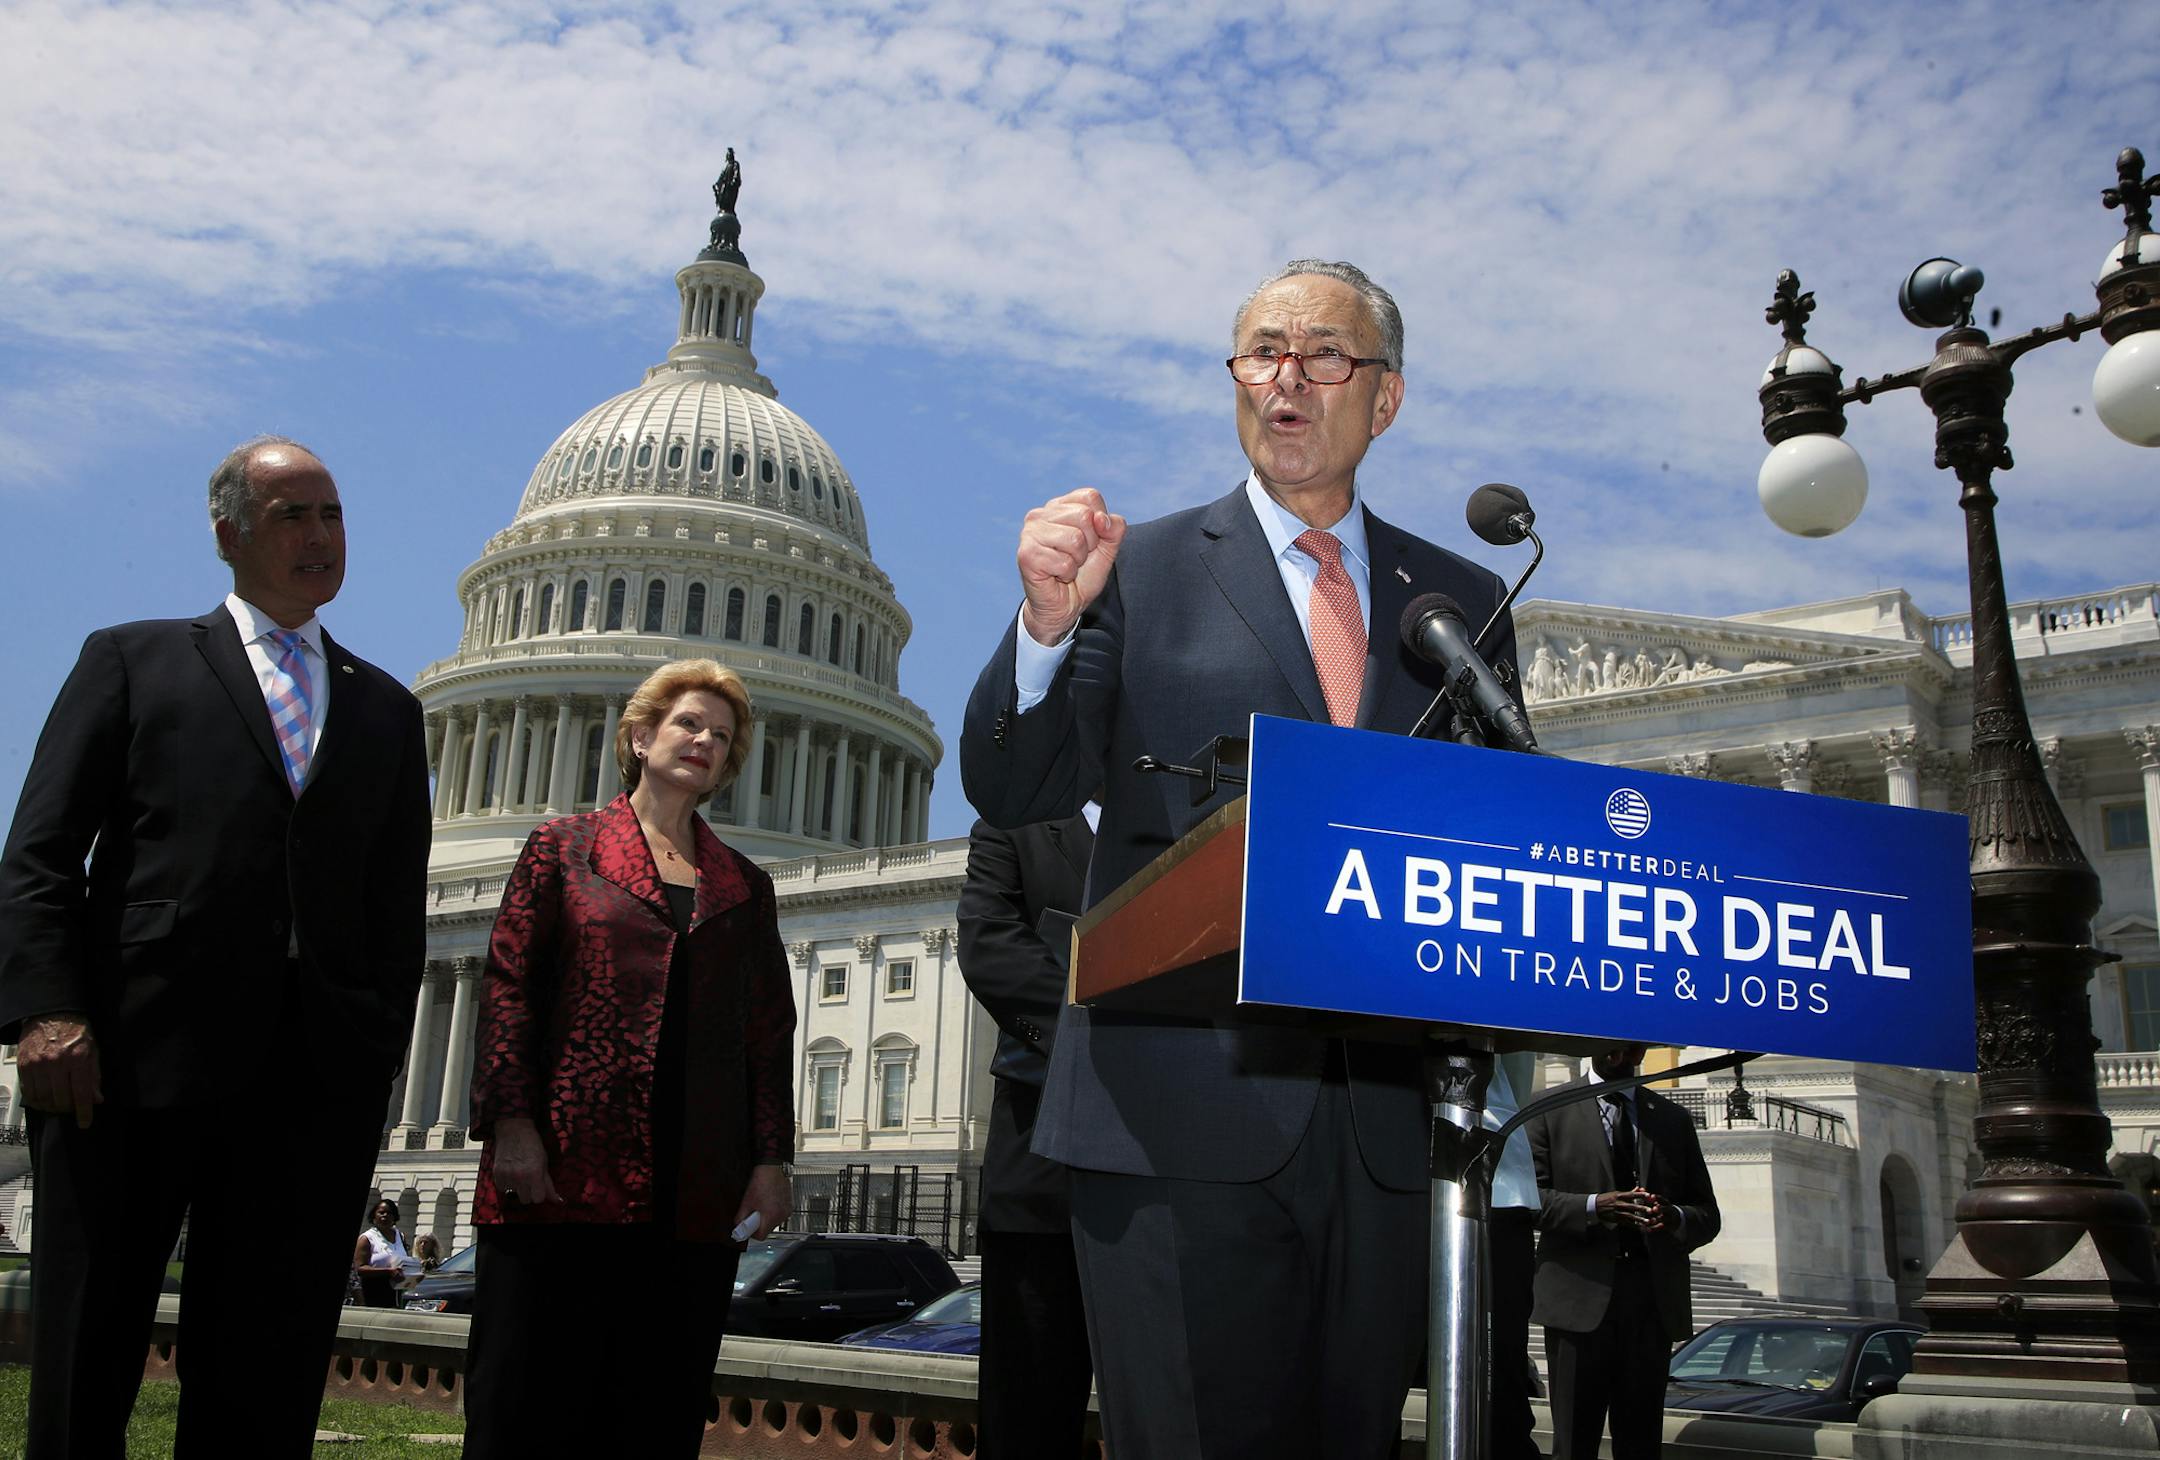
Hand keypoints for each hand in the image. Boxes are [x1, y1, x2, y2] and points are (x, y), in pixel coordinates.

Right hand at [18, 1013, 100, 1127]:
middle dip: (67, 1109)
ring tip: (57, 1104)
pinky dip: (36, 1100)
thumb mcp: (93, 1051)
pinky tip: (43, 1098)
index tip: (84, 1123)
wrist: (51, 1014)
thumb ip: (94, 1076)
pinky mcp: (24, 1065)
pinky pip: (28, 1091)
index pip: (81, 1093)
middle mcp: (57, 1062)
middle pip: (60, 1099)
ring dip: (51, 1107)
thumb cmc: (75, 1032)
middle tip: (71, 1108)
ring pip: (43, 1098)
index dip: (83, 1112)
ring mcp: (38, 1064)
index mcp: (78, 1058)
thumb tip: (96, 1099)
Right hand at [488, 1117, 561, 1205]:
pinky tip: (510, 1172)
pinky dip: (506, 1183)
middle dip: (529, 1192)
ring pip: (513, 1195)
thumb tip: (558, 1201)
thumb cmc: (532, 1145)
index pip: (538, 1199)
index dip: (540, 1194)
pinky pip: (502, 1189)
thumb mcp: (545, 1163)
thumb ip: (549, 1184)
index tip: (539, 1187)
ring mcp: (507, 1176)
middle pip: (525, 1200)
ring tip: (519, 1173)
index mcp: (535, 1174)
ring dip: (517, 1188)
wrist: (515, 1130)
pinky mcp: (496, 1174)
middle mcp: (520, 1177)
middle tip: (529, 1179)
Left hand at [732, 1163, 792, 1242]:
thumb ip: (741, 1217)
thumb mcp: (746, 1201)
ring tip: (762, 1206)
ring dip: (767, 1218)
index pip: (761, 1236)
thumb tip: (738, 1226)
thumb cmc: (760, 1181)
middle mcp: (782, 1215)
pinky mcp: (790, 1206)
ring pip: (775, 1223)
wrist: (772, 1168)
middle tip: (754, 1214)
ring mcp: (787, 1211)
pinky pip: (780, 1215)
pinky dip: (774, 1212)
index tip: (749, 1228)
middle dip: (760, 1224)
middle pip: (768, 1230)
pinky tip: (769, 1202)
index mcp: (771, 1216)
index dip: (752, 1233)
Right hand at [1017, 488, 1126, 645]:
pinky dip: (1067, 574)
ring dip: (1078, 560)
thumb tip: (1101, 519)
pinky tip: (1057, 576)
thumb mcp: (1107, 549)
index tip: (1090, 542)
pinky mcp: (1027, 555)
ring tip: (1066, 567)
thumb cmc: (1082, 575)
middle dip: (1090, 543)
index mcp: (1058, 507)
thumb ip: (1114, 529)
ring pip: (1075, 539)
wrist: (1064, 606)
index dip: (1100, 523)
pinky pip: (1064, 562)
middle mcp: (1039, 515)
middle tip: (1076, 557)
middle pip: (1084, 516)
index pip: (1090, 496)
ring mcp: (1030, 533)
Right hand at [1595, 1189, 1657, 1227]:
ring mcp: (1618, 1212)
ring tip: (1648, 1221)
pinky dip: (1636, 1226)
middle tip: (1651, 1210)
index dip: (1640, 1195)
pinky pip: (1628, 1223)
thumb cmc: (1607, 1198)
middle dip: (1642, 1208)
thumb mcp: (1617, 1193)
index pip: (1631, 1195)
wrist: (1595, 1206)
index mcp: (1619, 1196)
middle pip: (1632, 1206)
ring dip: (1640, 1219)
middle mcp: (1619, 1204)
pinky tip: (1642, 1228)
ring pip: (1631, 1216)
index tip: (1648, 1195)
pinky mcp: (1617, 1219)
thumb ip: (1630, 1192)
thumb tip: (1640, 1188)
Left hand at [1635, 1188, 1672, 1231]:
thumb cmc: (1662, 1208)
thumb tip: (1640, 1188)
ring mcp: (1670, 1219)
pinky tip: (1648, 1229)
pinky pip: (1662, 1228)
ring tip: (1651, 1220)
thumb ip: (1648, 1197)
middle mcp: (1669, 1210)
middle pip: (1666, 1209)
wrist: (1675, 1218)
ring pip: (1664, 1219)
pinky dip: (1655, 1228)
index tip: (1651, 1196)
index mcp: (1666, 1203)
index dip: (1657, 1198)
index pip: (1663, 1199)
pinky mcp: (1669, 1226)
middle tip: (1654, 1208)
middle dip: (1661, 1209)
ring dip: (1658, 1220)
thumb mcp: (1658, 1202)